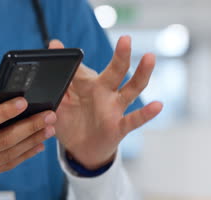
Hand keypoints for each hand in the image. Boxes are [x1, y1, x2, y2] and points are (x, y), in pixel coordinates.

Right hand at [0, 81, 56, 185]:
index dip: (3, 113)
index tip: (23, 102)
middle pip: (3, 141)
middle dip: (29, 127)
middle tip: (49, 115)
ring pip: (8, 155)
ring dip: (31, 142)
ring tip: (49, 128)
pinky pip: (5, 166)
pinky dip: (24, 156)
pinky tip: (37, 145)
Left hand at [50, 36, 162, 169]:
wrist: (80, 149)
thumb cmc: (71, 119)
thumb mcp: (60, 99)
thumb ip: (59, 77)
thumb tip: (53, 45)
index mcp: (87, 84)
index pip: (81, 68)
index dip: (73, 58)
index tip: (57, 45)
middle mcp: (104, 92)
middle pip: (116, 71)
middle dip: (121, 56)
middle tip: (125, 39)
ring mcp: (113, 109)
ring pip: (131, 89)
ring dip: (141, 74)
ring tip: (149, 58)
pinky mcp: (118, 127)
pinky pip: (134, 120)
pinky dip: (146, 113)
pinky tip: (157, 105)